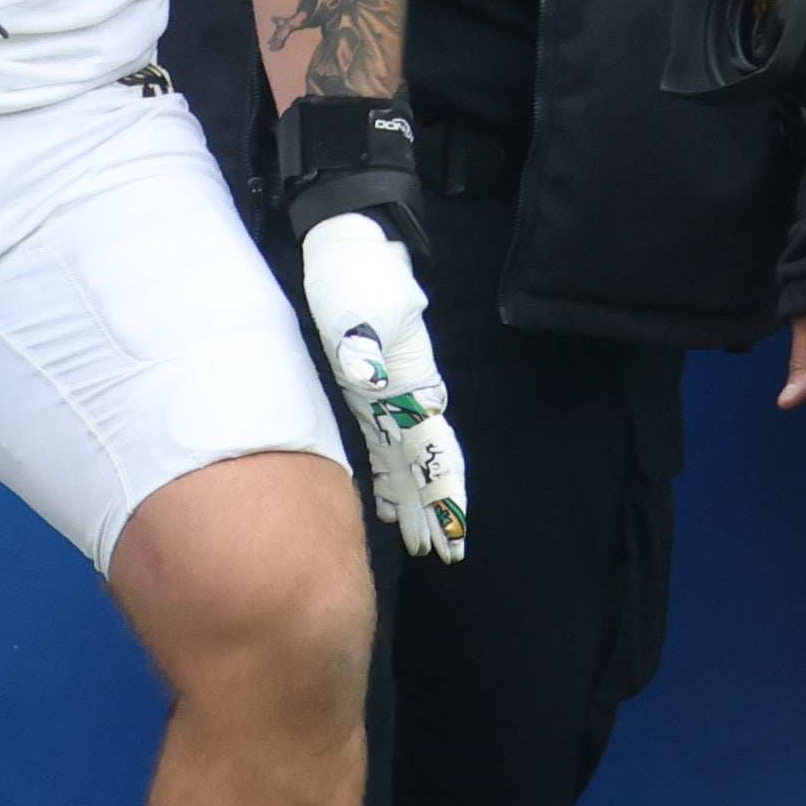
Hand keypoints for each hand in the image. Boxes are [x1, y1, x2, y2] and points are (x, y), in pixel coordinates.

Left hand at [297, 209, 467, 562]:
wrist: (349, 252)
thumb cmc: (358, 278)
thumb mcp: (366, 306)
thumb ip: (370, 342)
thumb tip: (367, 375)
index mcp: (414, 384)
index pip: (438, 451)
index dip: (448, 492)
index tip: (455, 529)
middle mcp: (408, 398)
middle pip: (429, 466)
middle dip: (437, 510)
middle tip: (445, 554)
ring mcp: (390, 399)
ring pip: (409, 463)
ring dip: (415, 502)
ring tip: (421, 545)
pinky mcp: (369, 395)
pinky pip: (385, 447)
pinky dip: (388, 480)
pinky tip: (385, 508)